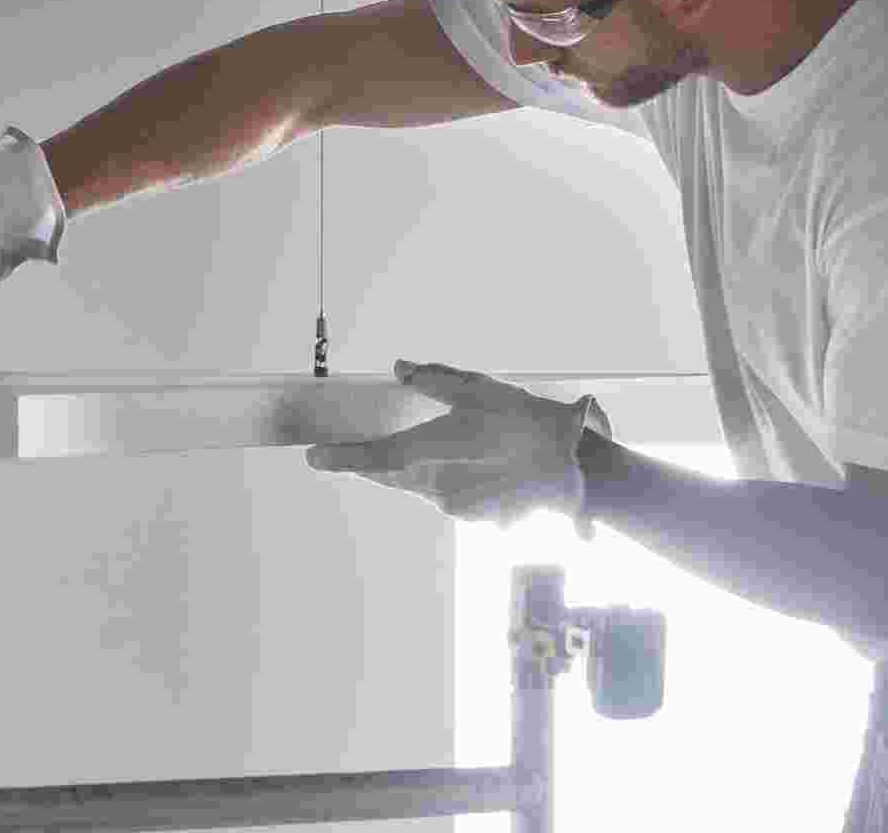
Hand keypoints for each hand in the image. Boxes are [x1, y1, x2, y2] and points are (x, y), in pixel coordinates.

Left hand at [305, 361, 612, 536]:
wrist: (575, 470)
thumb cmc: (526, 423)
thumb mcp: (479, 388)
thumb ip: (434, 379)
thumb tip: (402, 368)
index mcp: (429, 453)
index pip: (371, 458)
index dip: (338, 458)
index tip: (312, 457)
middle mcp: (436, 486)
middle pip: (392, 475)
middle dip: (375, 462)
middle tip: (360, 448)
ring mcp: (457, 508)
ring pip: (422, 486)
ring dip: (422, 469)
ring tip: (450, 445)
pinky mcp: (477, 520)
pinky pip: (451, 496)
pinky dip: (454, 480)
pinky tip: (480, 463)